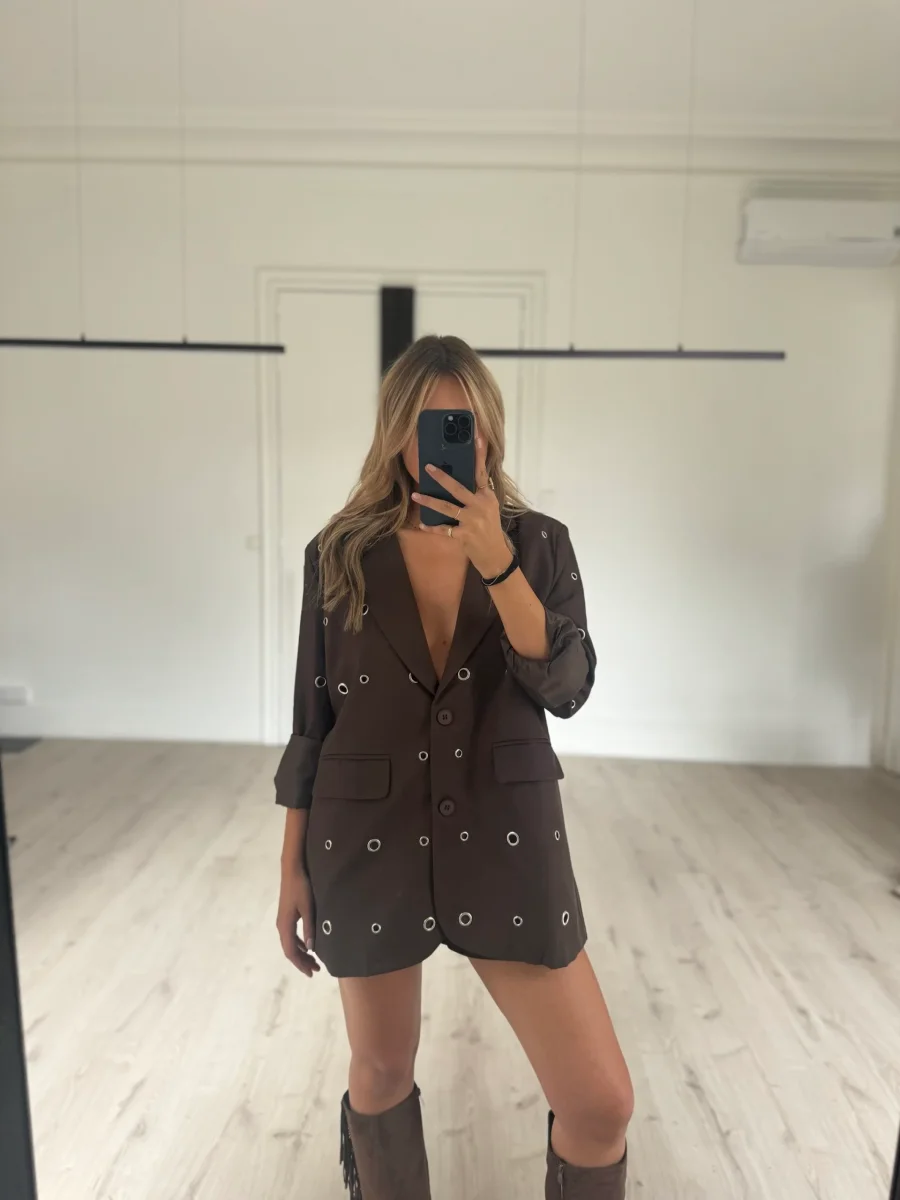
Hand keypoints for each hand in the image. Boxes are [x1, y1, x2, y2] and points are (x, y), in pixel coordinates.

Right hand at [276, 868, 319, 977]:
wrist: (292, 870)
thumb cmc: (301, 888)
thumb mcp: (308, 908)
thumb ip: (309, 928)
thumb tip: (312, 949)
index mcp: (285, 926)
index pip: (291, 952)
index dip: (301, 964)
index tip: (312, 972)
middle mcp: (281, 926)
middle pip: (289, 950)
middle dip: (302, 961)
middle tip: (316, 969)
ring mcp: (282, 920)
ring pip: (290, 943)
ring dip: (301, 953)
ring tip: (313, 960)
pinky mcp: (286, 915)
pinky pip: (291, 936)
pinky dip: (299, 944)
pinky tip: (307, 945)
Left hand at [412, 435, 512, 578]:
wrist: (495, 555)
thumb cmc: (490, 529)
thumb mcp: (489, 508)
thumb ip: (478, 494)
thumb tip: (458, 481)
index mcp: (487, 497)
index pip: (481, 473)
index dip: (479, 455)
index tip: (476, 438)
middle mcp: (480, 506)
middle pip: (458, 488)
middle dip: (442, 477)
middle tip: (428, 467)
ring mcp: (471, 521)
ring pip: (446, 508)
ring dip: (429, 501)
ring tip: (415, 496)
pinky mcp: (463, 535)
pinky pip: (443, 529)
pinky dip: (432, 527)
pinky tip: (423, 524)